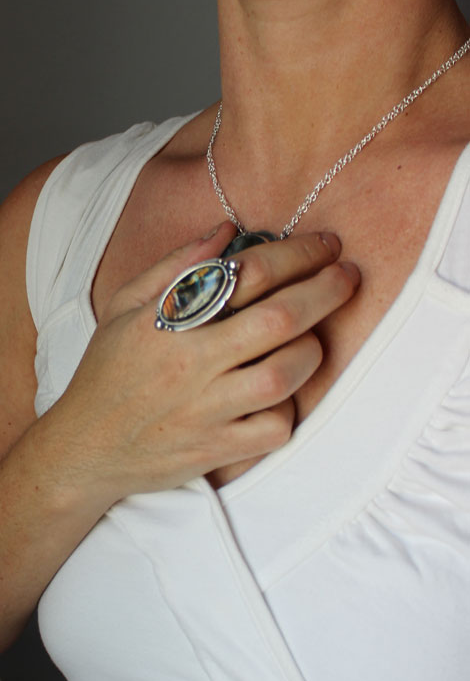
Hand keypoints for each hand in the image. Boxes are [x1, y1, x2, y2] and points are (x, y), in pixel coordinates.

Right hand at [46, 221, 358, 502]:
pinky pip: (273, 430)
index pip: (248, 274)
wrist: (84, 449)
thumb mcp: (124, 306)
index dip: (297, 254)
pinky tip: (284, 394)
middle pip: (279, 320)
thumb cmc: (106, 372)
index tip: (325, 246)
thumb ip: (175, 265)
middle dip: (326, 290)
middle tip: (348, 276)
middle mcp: (192, 364)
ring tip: (315, 337)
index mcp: (170, 321)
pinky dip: (289, 409)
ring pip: (284, 375)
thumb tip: (227, 229)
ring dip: (312, 350)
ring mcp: (206, 411)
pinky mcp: (215, 451)